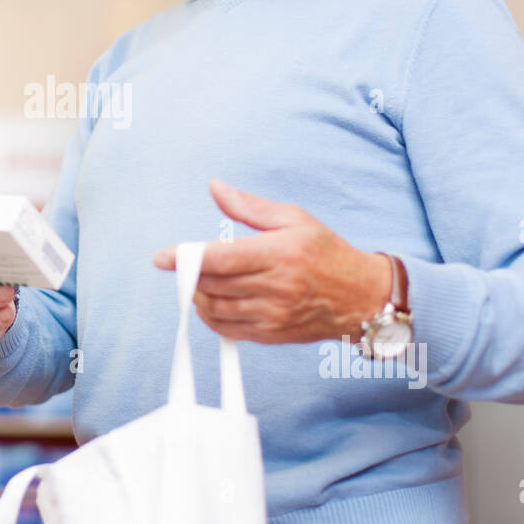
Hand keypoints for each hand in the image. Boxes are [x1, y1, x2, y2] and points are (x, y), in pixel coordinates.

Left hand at [153, 179, 391, 344]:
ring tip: (202, 281)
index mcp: (278, 253)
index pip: (220, 258)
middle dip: (190, 275)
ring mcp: (272, 315)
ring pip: (215, 309)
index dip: (186, 258)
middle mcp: (275, 287)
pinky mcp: (272, 335)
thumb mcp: (294, 218)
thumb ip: (249, 206)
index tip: (162, 257)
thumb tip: (215, 188)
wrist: (361, 297)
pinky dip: (212, 316)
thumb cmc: (327, 252)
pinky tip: (215, 301)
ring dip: (198, 295)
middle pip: (211, 285)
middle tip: (184, 265)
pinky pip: (227, 329)